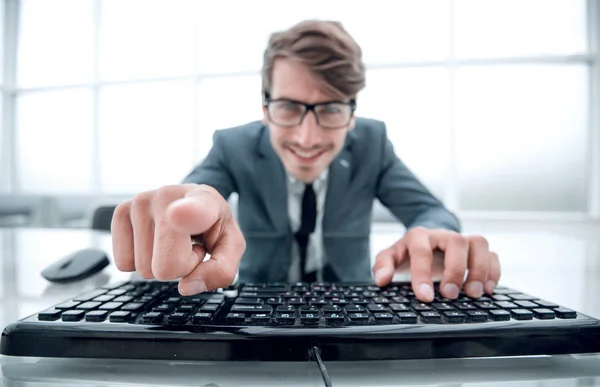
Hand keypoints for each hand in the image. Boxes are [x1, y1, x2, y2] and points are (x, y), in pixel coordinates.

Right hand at [111, 184, 245, 295]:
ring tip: (174, 240)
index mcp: (205, 201)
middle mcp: (168, 196)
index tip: (178, 215)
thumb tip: (186, 286)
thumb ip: (220, 271)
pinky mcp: (121, 212)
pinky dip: (141, 260)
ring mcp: (140, 202)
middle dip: (180, 267)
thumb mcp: (230, 247)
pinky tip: (155, 240)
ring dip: (161, 262)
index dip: (187, 215)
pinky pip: (124, 264)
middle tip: (189, 244)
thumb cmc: (212, 224)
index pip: (194, 210)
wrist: (194, 202)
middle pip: (165, 268)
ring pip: (143, 269)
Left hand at [372, 227, 499, 302]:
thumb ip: (383, 265)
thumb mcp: (392, 256)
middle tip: (450, 295)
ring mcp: (463, 240)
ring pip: (479, 243)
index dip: (423, 274)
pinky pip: (492, 254)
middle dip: (455, 270)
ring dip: (479, 270)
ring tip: (473, 294)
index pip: (422, 251)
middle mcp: (443, 235)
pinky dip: (493, 271)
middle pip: (456, 242)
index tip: (424, 296)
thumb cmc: (409, 252)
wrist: (426, 239)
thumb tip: (381, 280)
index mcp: (419, 236)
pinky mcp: (477, 249)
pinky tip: (487, 289)